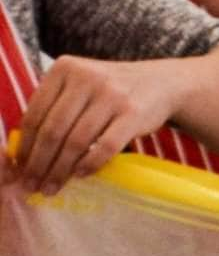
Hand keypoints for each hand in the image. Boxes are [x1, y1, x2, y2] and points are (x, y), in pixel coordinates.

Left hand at [4, 56, 180, 194]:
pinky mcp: (134, 113)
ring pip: (76, 141)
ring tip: (52, 187)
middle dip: (38, 164)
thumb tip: (22, 152)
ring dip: (60, 170)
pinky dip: (90, 164)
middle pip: (53, 130)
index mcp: (65, 68)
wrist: (162, 83)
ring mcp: (113, 95)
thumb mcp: (80, 85)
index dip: (24, 146)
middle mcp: (88, 78)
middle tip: (32, 185)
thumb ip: (53, 107)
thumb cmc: (111, 91)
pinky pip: (105, 146)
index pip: (35, 114)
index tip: (19, 169)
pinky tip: (81, 175)